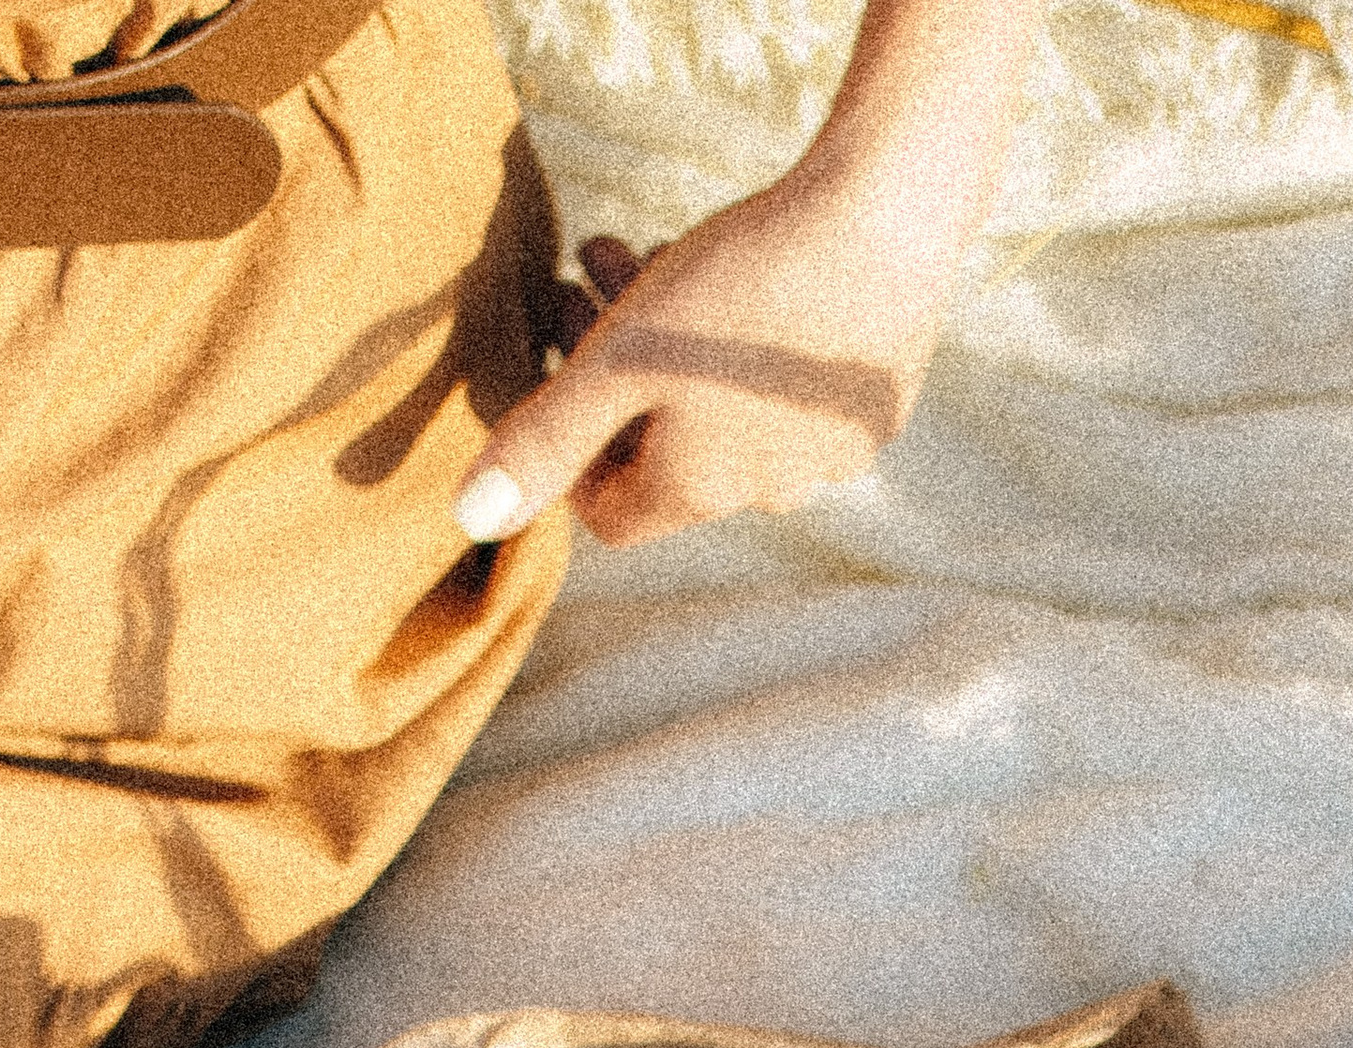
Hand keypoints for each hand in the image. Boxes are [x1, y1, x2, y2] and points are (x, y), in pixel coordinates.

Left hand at [457, 178, 956, 549]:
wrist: (886, 224)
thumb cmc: (742, 288)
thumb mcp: (620, 356)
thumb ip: (545, 438)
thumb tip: (466, 518)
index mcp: (699, 490)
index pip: (611, 515)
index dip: (569, 460)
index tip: (556, 378)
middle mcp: (768, 492)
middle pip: (666, 457)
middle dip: (613, 378)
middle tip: (585, 284)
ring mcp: (827, 454)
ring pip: (726, 418)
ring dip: (674, 350)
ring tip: (648, 256)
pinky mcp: (871, 406)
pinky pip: (787, 394)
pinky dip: (746, 348)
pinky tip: (744, 279)